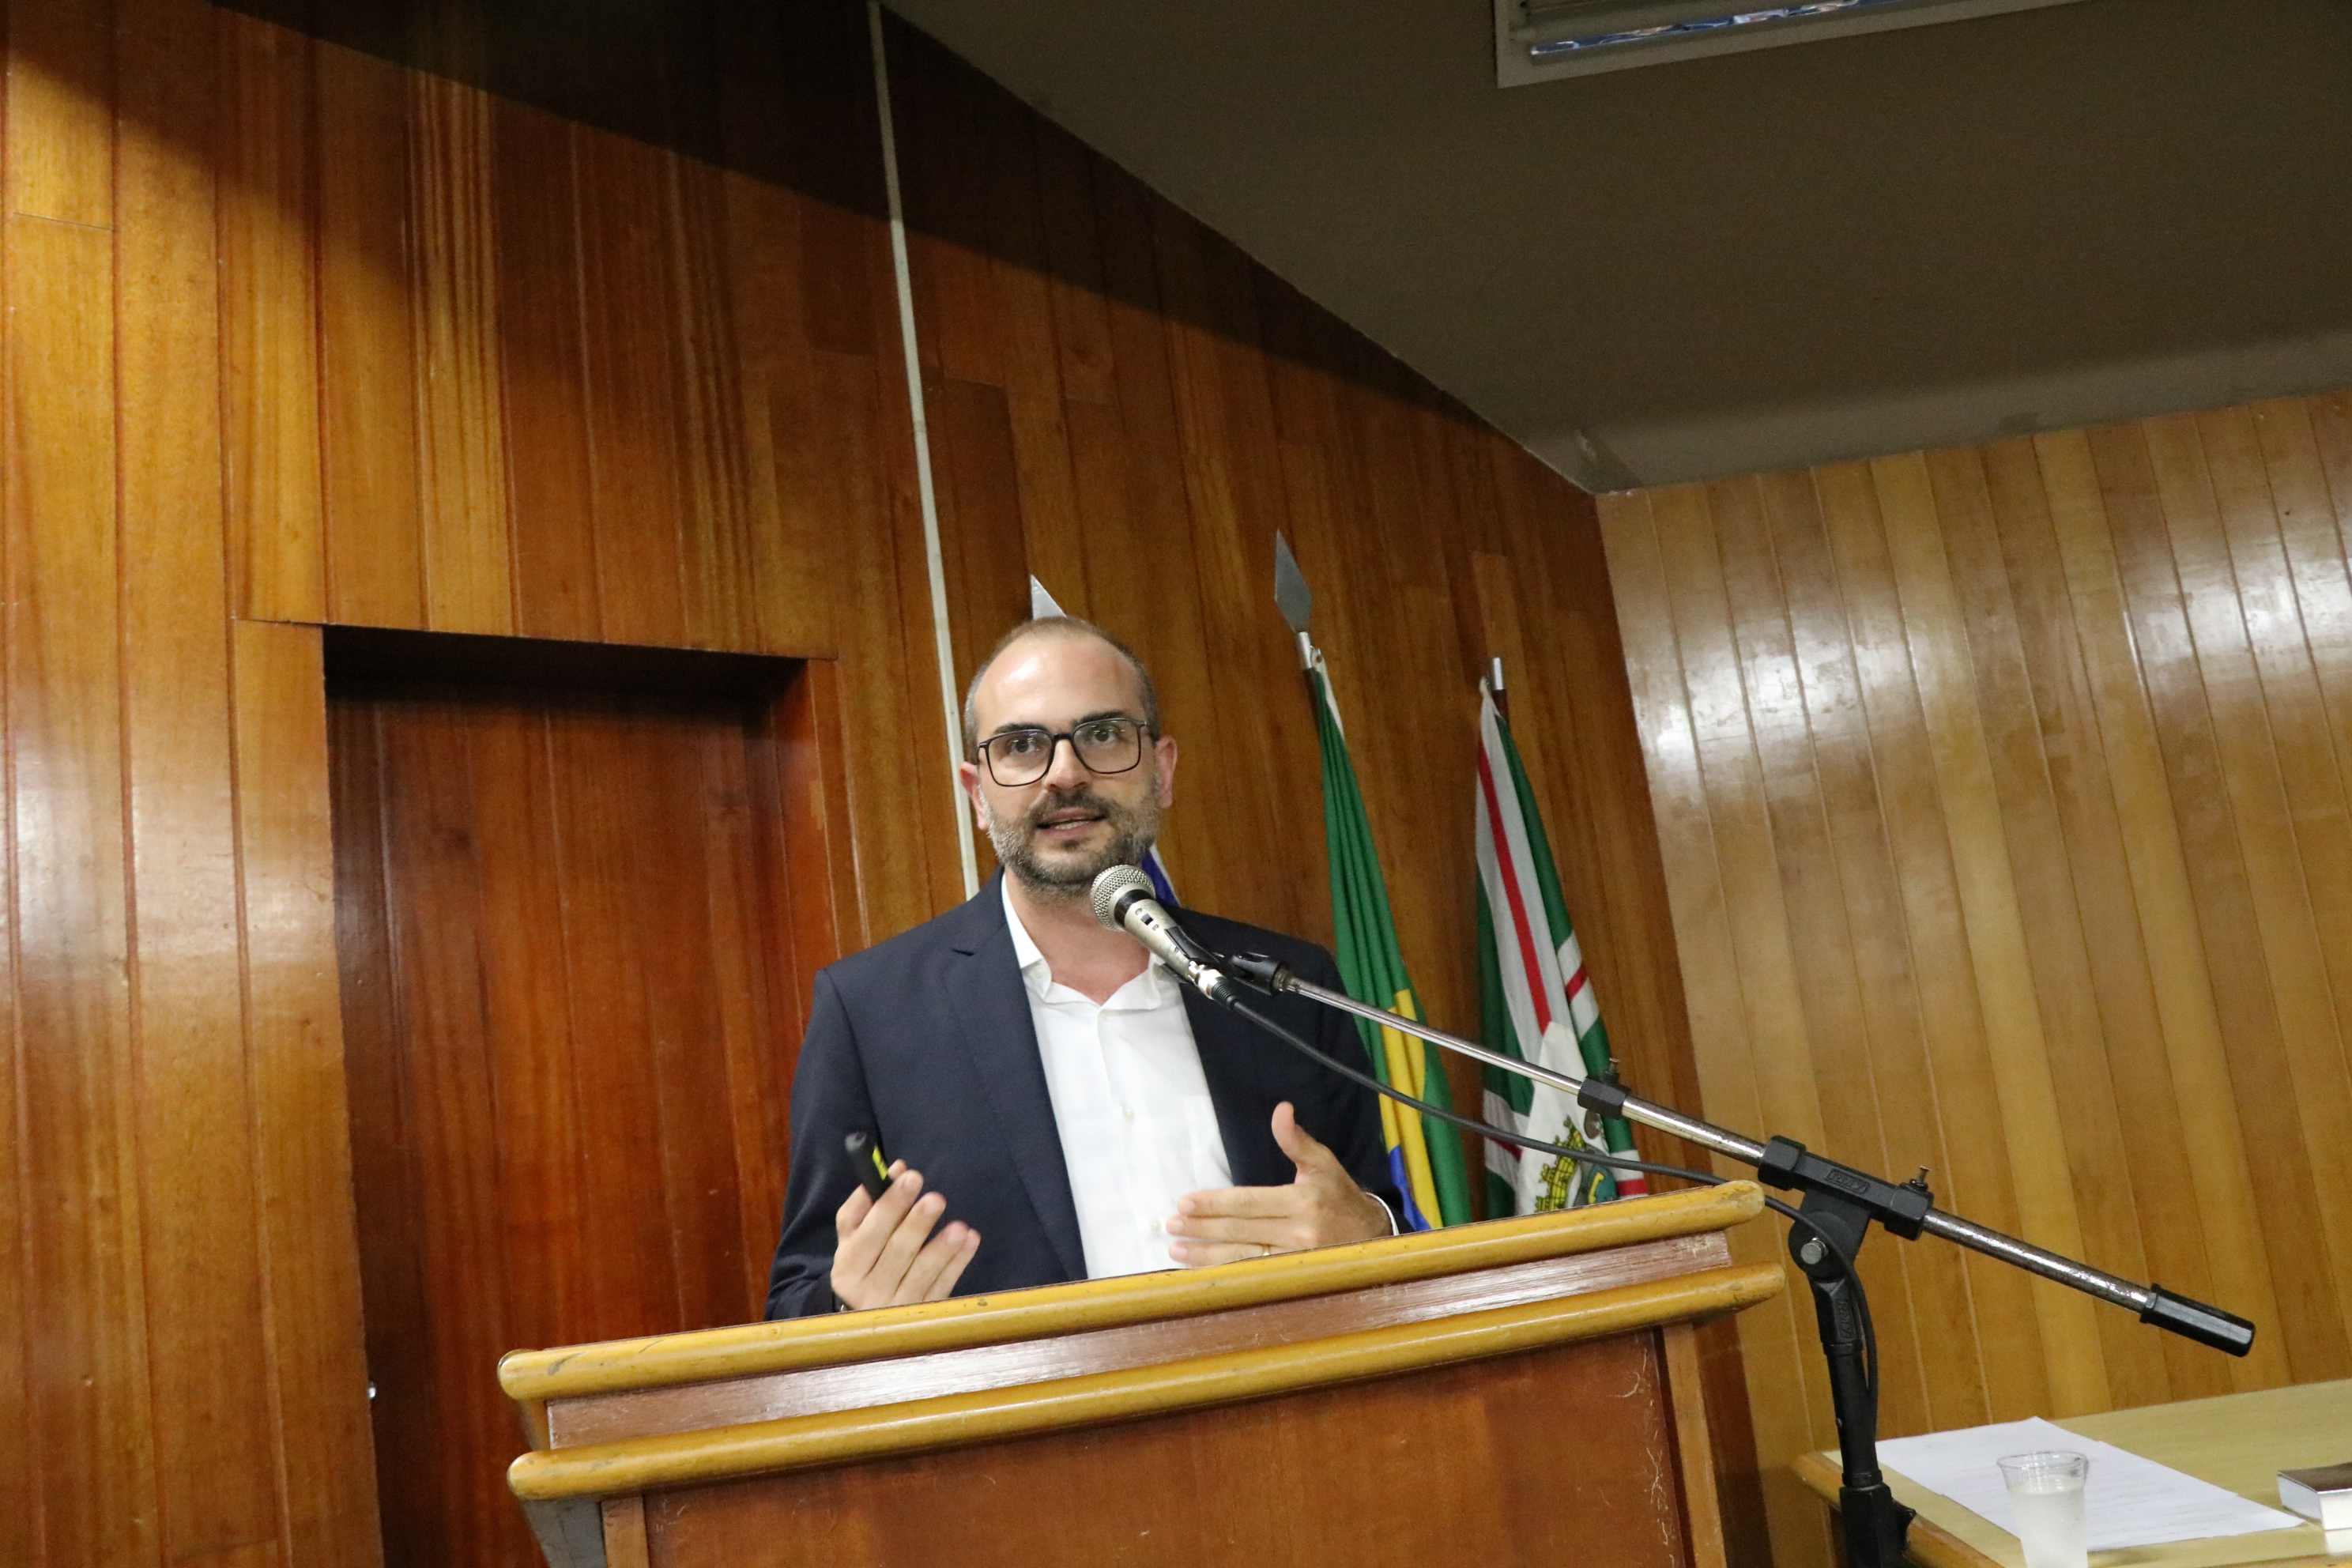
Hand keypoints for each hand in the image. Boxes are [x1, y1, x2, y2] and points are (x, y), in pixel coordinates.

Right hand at [830, 1162, 981, 1309]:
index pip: (869, 1234)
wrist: (869, 1316)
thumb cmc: (865, 1261)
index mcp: (848, 1267)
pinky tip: (970, 1239)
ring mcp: (897, 1308)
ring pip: (921, 1274)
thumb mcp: (854, 1236)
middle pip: (895, 1254)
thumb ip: (867, 1202)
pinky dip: (958, 1263)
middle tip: (936, 1199)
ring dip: (942, 1249)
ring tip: (959, 1227)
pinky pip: (943, 1286)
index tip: (910, 1178)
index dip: (889, 1206)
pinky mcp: (923, 1315)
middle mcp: (868, 1291)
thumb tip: (896, 1170)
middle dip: (916, 1225)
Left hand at [1164, 1102, 1391, 1265]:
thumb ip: (1296, 1140)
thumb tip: (1281, 1109)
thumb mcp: (1323, 1163)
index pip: (1249, 1203)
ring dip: (1206, 1255)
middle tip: (1171, 1224)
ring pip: (1243, 1257)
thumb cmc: (1341, 1195)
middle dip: (1202, 1228)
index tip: (1185, 1202)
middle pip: (1240, 1230)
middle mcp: (1300, 1232)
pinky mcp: (1295, 1277)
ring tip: (1176, 1249)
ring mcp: (1297, 1260)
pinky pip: (1254, 1275)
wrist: (1374, 1237)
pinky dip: (1226, 1273)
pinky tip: (1202, 1271)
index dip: (1215, 1203)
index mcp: (1303, 1201)